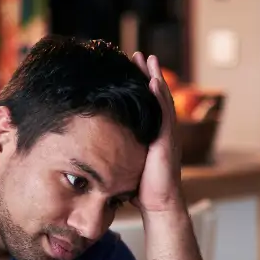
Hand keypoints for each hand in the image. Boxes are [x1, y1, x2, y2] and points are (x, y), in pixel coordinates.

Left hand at [131, 52, 182, 213]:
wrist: (157, 205)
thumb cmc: (140, 190)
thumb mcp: (124, 164)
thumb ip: (115, 152)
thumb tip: (92, 147)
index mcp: (152, 135)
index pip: (146, 104)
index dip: (139, 85)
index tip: (129, 68)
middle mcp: (162, 131)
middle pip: (155, 96)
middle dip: (148, 74)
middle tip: (138, 55)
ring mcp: (167, 135)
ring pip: (162, 100)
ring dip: (155, 78)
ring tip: (147, 59)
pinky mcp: (167, 141)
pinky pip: (165, 114)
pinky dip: (160, 97)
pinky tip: (154, 81)